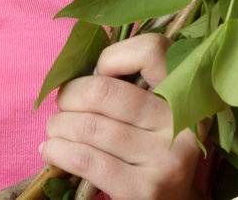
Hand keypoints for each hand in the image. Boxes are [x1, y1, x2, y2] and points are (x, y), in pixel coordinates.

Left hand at [41, 32, 208, 199]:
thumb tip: (80, 68)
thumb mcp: (155, 116)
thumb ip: (132, 87)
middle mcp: (179, 124)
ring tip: (54, 130)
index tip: (99, 74)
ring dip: (58, 126)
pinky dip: (59, 151)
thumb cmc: (153, 153)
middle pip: (104, 91)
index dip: (113, 57)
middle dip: (69, 97)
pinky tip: (51, 150)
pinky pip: (86, 159)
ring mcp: (164, 158)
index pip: (151, 51)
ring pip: (89, 126)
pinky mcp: (145, 189)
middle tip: (62, 107)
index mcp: (185, 96)